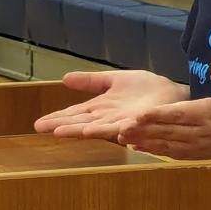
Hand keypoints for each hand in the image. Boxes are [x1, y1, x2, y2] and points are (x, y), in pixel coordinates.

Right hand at [34, 70, 187, 140]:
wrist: (172, 93)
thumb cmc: (146, 89)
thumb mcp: (113, 80)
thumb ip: (91, 81)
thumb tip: (65, 78)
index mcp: (101, 108)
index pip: (75, 113)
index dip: (57, 117)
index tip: (38, 123)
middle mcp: (107, 118)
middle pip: (80, 122)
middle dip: (60, 125)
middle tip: (40, 128)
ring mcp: (121, 122)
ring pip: (95, 128)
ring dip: (78, 130)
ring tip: (59, 131)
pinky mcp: (136, 123)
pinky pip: (119, 128)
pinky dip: (105, 130)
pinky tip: (91, 131)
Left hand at [118, 60, 210, 159]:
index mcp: (207, 113)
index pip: (177, 114)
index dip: (156, 115)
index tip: (137, 114)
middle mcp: (200, 132)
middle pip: (166, 131)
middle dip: (143, 129)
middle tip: (120, 127)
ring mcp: (198, 146)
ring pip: (166, 144)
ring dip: (144, 140)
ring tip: (123, 137)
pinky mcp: (198, 155)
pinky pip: (172, 154)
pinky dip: (155, 150)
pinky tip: (140, 147)